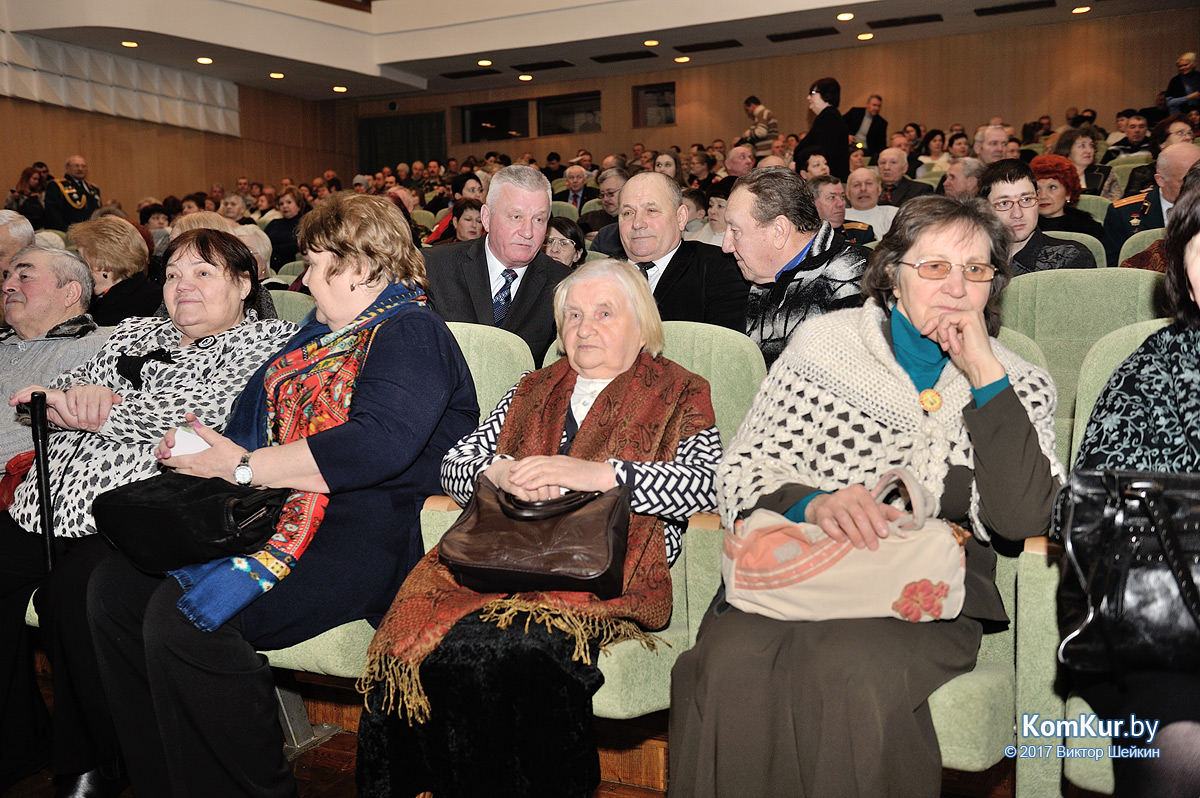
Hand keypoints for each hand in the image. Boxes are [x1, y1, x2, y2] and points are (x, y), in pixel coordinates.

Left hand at [9, 386, 81, 429]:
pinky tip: (24, 399)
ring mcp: (56, 395)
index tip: (14, 400)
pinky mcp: (59, 397)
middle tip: (12, 400)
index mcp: (52, 399)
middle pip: (34, 389)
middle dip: (20, 393)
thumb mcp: (55, 418)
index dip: (23, 394)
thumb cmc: (76, 421)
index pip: (35, 393)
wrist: (86, 423)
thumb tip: (35, 411)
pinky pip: (42, 394)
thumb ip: (46, 412)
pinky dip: (30, 396)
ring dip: (23, 394)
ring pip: (36, 390)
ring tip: (15, 400)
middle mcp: (54, 395)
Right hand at [63, 385, 121, 430]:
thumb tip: (119, 400)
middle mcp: (93, 389)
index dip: (104, 413)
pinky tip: (74, 414)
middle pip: (93, 404)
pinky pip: (71, 398)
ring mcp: (83, 390)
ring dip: (82, 416)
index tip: (102, 422)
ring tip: (83, 426)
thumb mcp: (109, 402)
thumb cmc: (100, 402)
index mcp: (104, 392)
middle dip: (93, 418)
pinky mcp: (73, 391)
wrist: (88, 395)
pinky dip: (72, 406)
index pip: (105, 402)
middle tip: (92, 427)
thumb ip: (113, 402)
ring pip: (82, 403)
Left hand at [156, 412, 244, 481]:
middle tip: (169, 461)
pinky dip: (188, 477)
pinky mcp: (208, 483)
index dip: (165, 459)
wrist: (245, 470)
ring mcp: (202, 479)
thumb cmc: (234, 457)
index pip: (174, 461)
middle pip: (175, 472)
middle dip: (170, 466)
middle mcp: (196, 472)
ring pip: (183, 478)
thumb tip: (193, 422)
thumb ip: (204, 431)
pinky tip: (193, 473)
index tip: (162, 456)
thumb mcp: (219, 440)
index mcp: (196, 461)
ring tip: (179, 467)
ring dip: (178, 472)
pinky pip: (192, 481)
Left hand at [484, 456, 616, 502]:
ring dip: (524, 475)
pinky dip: (535, 482)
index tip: (515, 468)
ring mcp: (560, 467)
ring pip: (537, 469)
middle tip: (510, 475)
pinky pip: (545, 478)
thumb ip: (561, 475)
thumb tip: (553, 481)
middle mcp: (557, 461)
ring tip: (515, 482)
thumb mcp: (572, 473)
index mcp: (558, 459)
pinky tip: (528, 487)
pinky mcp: (563, 475)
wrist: (602, 475)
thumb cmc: (589, 476)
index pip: (537, 458)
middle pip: (534, 462)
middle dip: (521, 469)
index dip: (525, 463)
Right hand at [806, 486, 903, 550]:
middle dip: (867, 532)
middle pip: (858, 515)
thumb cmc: (852, 508)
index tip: (884, 534)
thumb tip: (907, 519)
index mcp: (859, 492)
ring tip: (860, 546)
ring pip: (845, 520)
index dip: (878, 520)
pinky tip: (843, 540)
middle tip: (873, 546)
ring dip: (854, 535)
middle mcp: (845, 495)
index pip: (870, 505)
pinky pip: (829, 524)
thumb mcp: (870, 507)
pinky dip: (837, 534)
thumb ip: (888, 513)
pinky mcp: (821, 513)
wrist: (824, 506)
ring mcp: (831, 503)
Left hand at [920, 309, 1005, 388]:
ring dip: (943, 335)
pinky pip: (947, 319)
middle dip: (938, 332)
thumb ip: (941, 332)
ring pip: (944, 318)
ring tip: (949, 347)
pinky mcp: (970, 316)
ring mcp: (971, 314)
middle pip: (942, 316)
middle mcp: (970, 314)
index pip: (944, 317)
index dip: (932, 325)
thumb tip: (926, 327)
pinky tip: (951, 343)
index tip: (923, 333)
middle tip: (944, 346)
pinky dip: (944, 332)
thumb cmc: (966, 357)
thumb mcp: (949, 342)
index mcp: (967, 320)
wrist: (978, 365)